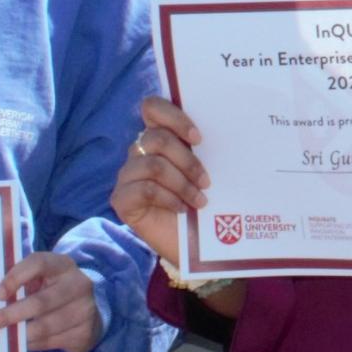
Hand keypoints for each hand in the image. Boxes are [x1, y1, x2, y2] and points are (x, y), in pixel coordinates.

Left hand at [0, 251, 101, 351]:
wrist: (89, 313)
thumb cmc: (53, 291)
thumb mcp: (43, 279)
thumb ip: (22, 282)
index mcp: (63, 264)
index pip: (39, 263)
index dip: (16, 277)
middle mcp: (79, 284)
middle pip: (40, 302)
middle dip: (9, 315)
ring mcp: (85, 309)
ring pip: (44, 326)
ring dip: (18, 334)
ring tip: (2, 337)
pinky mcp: (85, 332)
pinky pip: (51, 342)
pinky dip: (32, 344)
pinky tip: (21, 344)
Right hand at [111, 95, 208, 264]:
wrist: (194, 244)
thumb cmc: (202, 202)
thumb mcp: (207, 171)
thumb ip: (205, 150)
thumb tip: (230, 128)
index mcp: (158, 137)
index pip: (152, 107)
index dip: (173, 117)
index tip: (198, 139)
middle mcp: (139, 152)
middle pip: (156, 138)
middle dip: (187, 160)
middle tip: (206, 181)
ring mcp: (128, 175)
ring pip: (153, 165)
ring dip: (182, 183)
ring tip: (200, 201)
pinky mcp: (121, 199)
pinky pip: (143, 189)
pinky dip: (168, 198)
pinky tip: (182, 209)